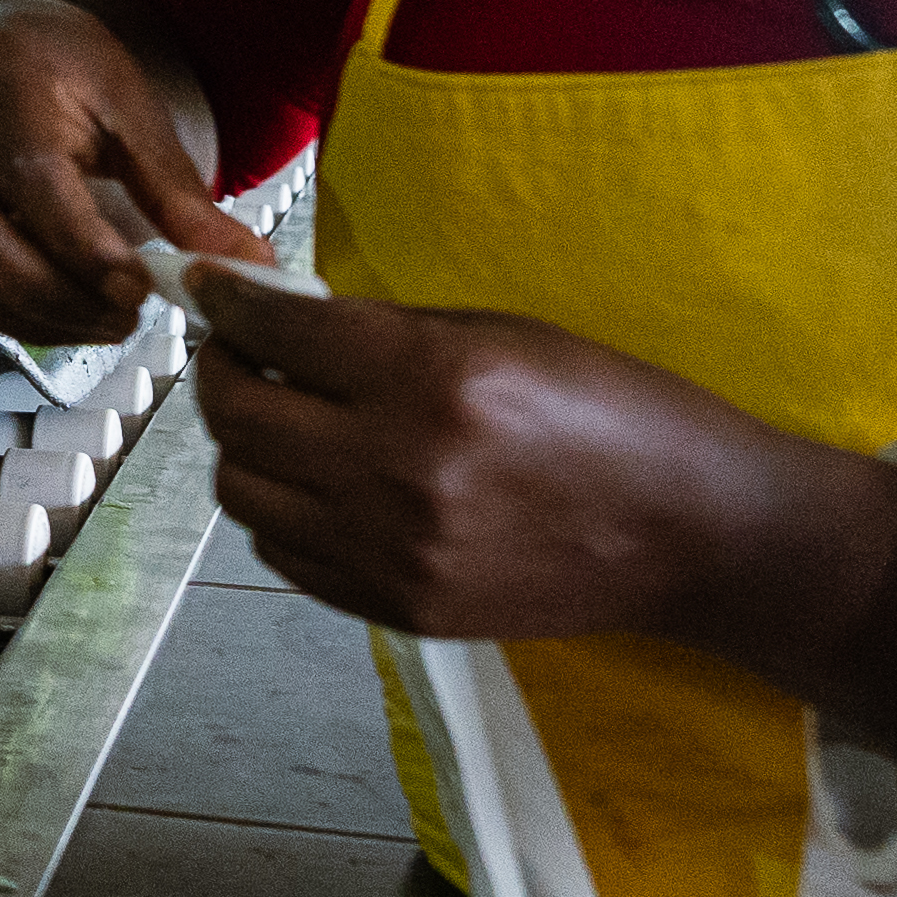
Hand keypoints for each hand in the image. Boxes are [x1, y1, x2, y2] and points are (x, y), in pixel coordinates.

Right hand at [0, 0, 255, 340]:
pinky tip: (56, 314)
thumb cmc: (74, 76)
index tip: (140, 291)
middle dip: (56, 298)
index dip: (83, 248)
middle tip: (124, 320)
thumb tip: (247, 268)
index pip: (31, 179)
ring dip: (31, 316)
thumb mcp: (136, 116)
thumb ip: (180, 196)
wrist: (8, 46)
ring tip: (99, 323)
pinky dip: (2, 312)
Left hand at [181, 275, 896, 762]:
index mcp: (430, 380)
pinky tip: (316, 484)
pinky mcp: (397, 605)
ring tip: (278, 421)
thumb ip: (386, 331)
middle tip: (237, 355)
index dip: (226, 303)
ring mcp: (391, 549)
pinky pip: (283, 554)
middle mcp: (397, 468)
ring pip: (244, 492)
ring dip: (244, 448)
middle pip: (238, 416)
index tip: (206, 290)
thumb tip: (281, 318)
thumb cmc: (611, 415)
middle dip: (223, 373)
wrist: (690, 533)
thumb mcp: (503, 334)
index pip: (278, 332)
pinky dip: (281, 512)